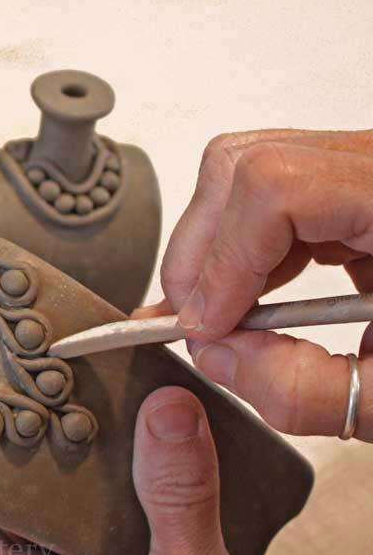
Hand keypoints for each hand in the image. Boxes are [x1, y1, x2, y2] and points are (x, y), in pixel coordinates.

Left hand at [0, 387, 251, 554]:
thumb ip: (178, 503)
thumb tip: (167, 411)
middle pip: (5, 508)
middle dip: (5, 449)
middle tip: (7, 392)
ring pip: (61, 505)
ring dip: (66, 455)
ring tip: (68, 401)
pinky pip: (112, 505)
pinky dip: (116, 469)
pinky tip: (135, 439)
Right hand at [138, 129, 372, 440]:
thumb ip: (298, 388)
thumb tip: (214, 353)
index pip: (279, 188)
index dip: (226, 259)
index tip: (207, 325)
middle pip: (244, 166)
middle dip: (201, 252)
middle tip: (197, 321)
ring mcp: (362, 167)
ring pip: (241, 172)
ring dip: (211, 248)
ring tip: (219, 310)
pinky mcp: (343, 185)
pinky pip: (260, 195)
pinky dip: (233, 247)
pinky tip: (245, 292)